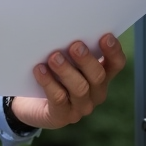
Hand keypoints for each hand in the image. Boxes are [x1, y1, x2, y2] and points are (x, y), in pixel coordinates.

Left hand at [9, 33, 126, 130]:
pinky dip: (49, 83)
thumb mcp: (64, 60)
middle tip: (74, 46)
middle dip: (86, 60)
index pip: (116, 64)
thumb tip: (67, 29)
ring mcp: (80, 107)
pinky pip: (59, 99)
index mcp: (101, 76)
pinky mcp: (61, 116)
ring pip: (80, 88)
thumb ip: (70, 49)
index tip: (105, 36)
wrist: (29, 103)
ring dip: (67, 70)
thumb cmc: (51, 74)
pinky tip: (39, 70)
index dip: (113, 51)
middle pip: (98, 76)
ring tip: (54, 57)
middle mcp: (95, 93)